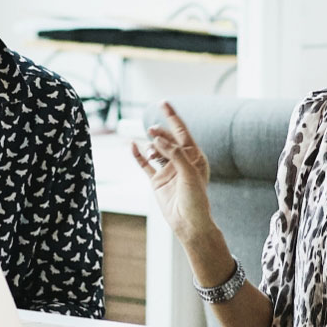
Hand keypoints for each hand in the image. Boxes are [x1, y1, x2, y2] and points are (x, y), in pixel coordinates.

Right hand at [129, 102, 219, 242]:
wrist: (189, 223)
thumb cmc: (196, 199)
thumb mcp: (189, 173)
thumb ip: (174, 154)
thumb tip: (158, 139)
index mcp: (194, 157)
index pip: (182, 132)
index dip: (173, 117)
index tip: (163, 103)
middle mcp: (181, 161)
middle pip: (167, 139)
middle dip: (160, 132)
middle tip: (152, 130)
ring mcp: (168, 170)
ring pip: (155, 150)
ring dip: (150, 144)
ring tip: (150, 147)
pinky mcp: (157, 180)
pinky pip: (145, 164)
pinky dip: (138, 155)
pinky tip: (131, 146)